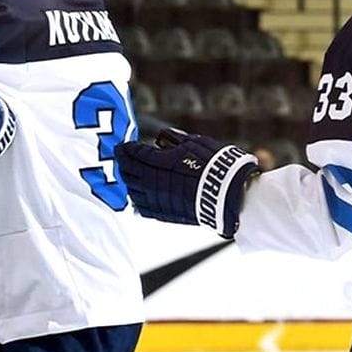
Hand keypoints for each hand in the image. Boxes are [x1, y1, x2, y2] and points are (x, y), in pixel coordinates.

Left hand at [114, 128, 258, 237]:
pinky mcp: (164, 214)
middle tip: (122, 157)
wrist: (229, 195)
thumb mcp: (195, 143)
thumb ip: (175, 140)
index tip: (123, 145)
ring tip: (128, 174)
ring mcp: (157, 200)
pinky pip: (142, 208)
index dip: (126, 148)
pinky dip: (136, 199)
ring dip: (128, 181)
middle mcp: (153, 182)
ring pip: (132, 191)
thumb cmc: (215, 165)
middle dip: (123, 163)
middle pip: (128, 172)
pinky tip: (136, 195)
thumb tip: (163, 137)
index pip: (134, 154)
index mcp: (160, 162)